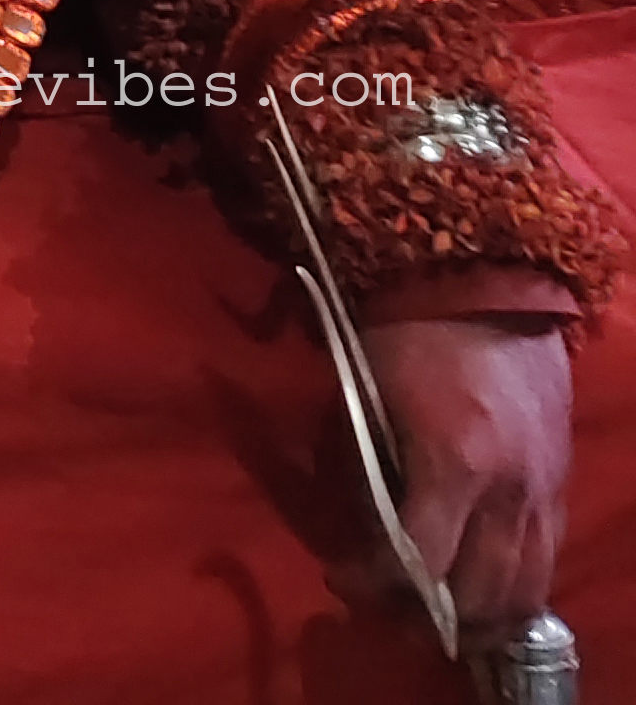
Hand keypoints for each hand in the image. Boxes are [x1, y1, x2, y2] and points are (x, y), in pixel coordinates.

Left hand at [358, 313, 570, 634]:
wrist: (489, 285)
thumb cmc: (409, 328)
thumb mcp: (366, 390)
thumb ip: (359, 460)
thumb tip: (349, 520)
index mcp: (456, 462)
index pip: (420, 560)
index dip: (375, 582)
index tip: (342, 580)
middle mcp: (510, 491)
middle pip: (477, 593)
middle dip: (425, 614)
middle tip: (383, 606)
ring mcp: (544, 493)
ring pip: (522, 592)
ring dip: (477, 617)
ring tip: (433, 615)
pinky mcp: (559, 489)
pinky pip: (544, 563)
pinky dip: (513, 590)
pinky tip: (480, 593)